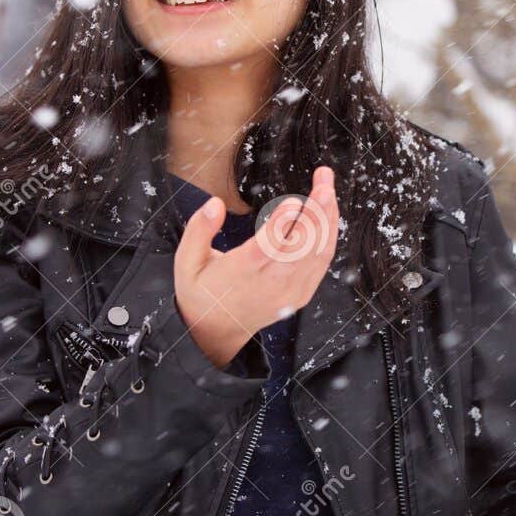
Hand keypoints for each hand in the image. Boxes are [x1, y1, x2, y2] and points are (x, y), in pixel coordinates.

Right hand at [173, 165, 339, 367]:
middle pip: (298, 248)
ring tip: (327, 190)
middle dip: (315, 213)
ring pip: (315, 253)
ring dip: (326, 220)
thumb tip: (214, 204)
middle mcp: (268, 284)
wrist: (216, 330)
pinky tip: (329, 213)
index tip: (293, 201)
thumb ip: (198, 230)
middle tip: (324, 184)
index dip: (281, 225)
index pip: (265, 250)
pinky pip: (321, 263)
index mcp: (238, 275)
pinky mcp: (300, 294)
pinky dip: (329, 236)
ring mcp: (288, 291)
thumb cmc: (201, 291)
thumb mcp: (186, 262)